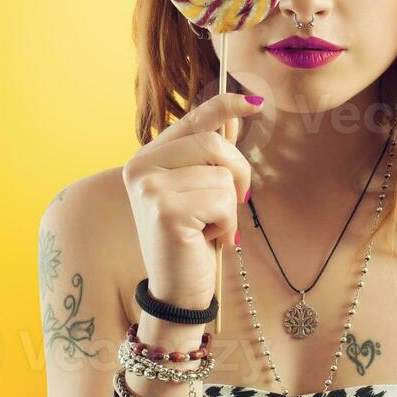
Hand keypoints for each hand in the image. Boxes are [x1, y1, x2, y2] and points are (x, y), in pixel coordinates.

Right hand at [122, 92, 262, 308]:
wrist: (176, 292)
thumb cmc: (191, 240)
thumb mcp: (198, 191)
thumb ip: (210, 155)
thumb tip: (236, 114)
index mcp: (147, 157)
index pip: (193, 118)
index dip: (227, 105)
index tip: (255, 103)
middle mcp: (141, 166)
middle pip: (214, 143)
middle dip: (238, 173)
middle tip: (233, 204)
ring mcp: (150, 187)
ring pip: (222, 174)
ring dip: (228, 205)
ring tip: (209, 226)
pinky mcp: (166, 209)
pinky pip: (222, 199)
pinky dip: (226, 223)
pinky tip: (206, 239)